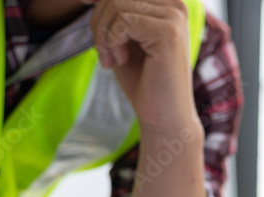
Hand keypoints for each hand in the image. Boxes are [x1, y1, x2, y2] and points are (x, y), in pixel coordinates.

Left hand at [83, 0, 197, 133]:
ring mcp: (174, 17)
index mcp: (167, 4)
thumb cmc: (144, 81)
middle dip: (99, 22)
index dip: (100, 4)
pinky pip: (123, 20)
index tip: (88, 15)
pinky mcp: (168, 32)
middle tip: (104, 54)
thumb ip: (113, 15)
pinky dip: (112, 42)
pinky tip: (120, 61)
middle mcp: (175, 5)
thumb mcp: (123, 39)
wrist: (164, 117)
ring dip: (103, 35)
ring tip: (111, 59)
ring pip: (116, 4)